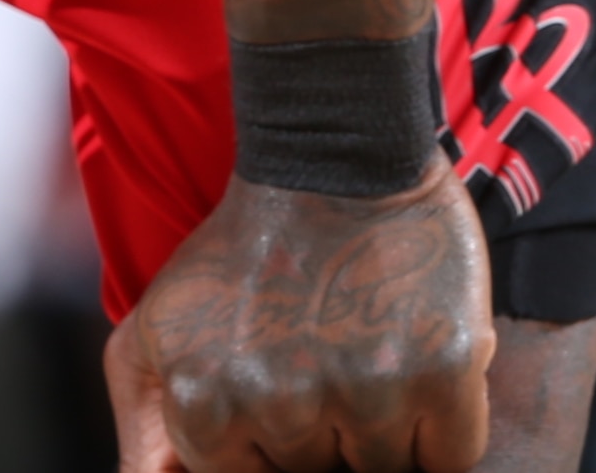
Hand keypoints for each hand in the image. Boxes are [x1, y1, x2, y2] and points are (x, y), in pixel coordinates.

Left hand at [107, 168, 495, 472]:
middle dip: (324, 431)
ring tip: (362, 345)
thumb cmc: (240, 253)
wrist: (328, 153)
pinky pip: (451, 455)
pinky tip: (412, 356)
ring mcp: (364, 391)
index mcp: (204, 405)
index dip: (271, 447)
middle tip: (320, 354)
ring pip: (385, 470)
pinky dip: (442, 425)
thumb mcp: (154, 338)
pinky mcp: (439, 372)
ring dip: (384, 425)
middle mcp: (279, 405)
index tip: (283, 390)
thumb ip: (144, 442)